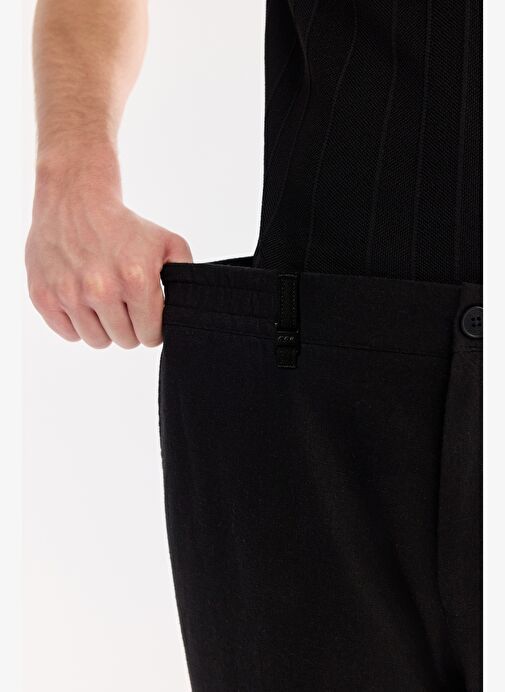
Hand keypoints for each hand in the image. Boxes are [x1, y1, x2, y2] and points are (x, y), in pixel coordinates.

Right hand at [25, 145, 191, 348]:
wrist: (75, 201)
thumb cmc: (124, 226)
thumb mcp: (168, 243)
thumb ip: (184, 276)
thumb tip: (187, 308)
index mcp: (136, 280)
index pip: (150, 335)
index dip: (152, 328)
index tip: (148, 316)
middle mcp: (101, 290)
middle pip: (125, 341)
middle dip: (130, 327)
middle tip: (125, 305)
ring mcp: (70, 295)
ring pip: (97, 341)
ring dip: (104, 328)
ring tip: (105, 303)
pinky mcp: (44, 296)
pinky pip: (69, 334)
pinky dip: (78, 324)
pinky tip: (83, 301)